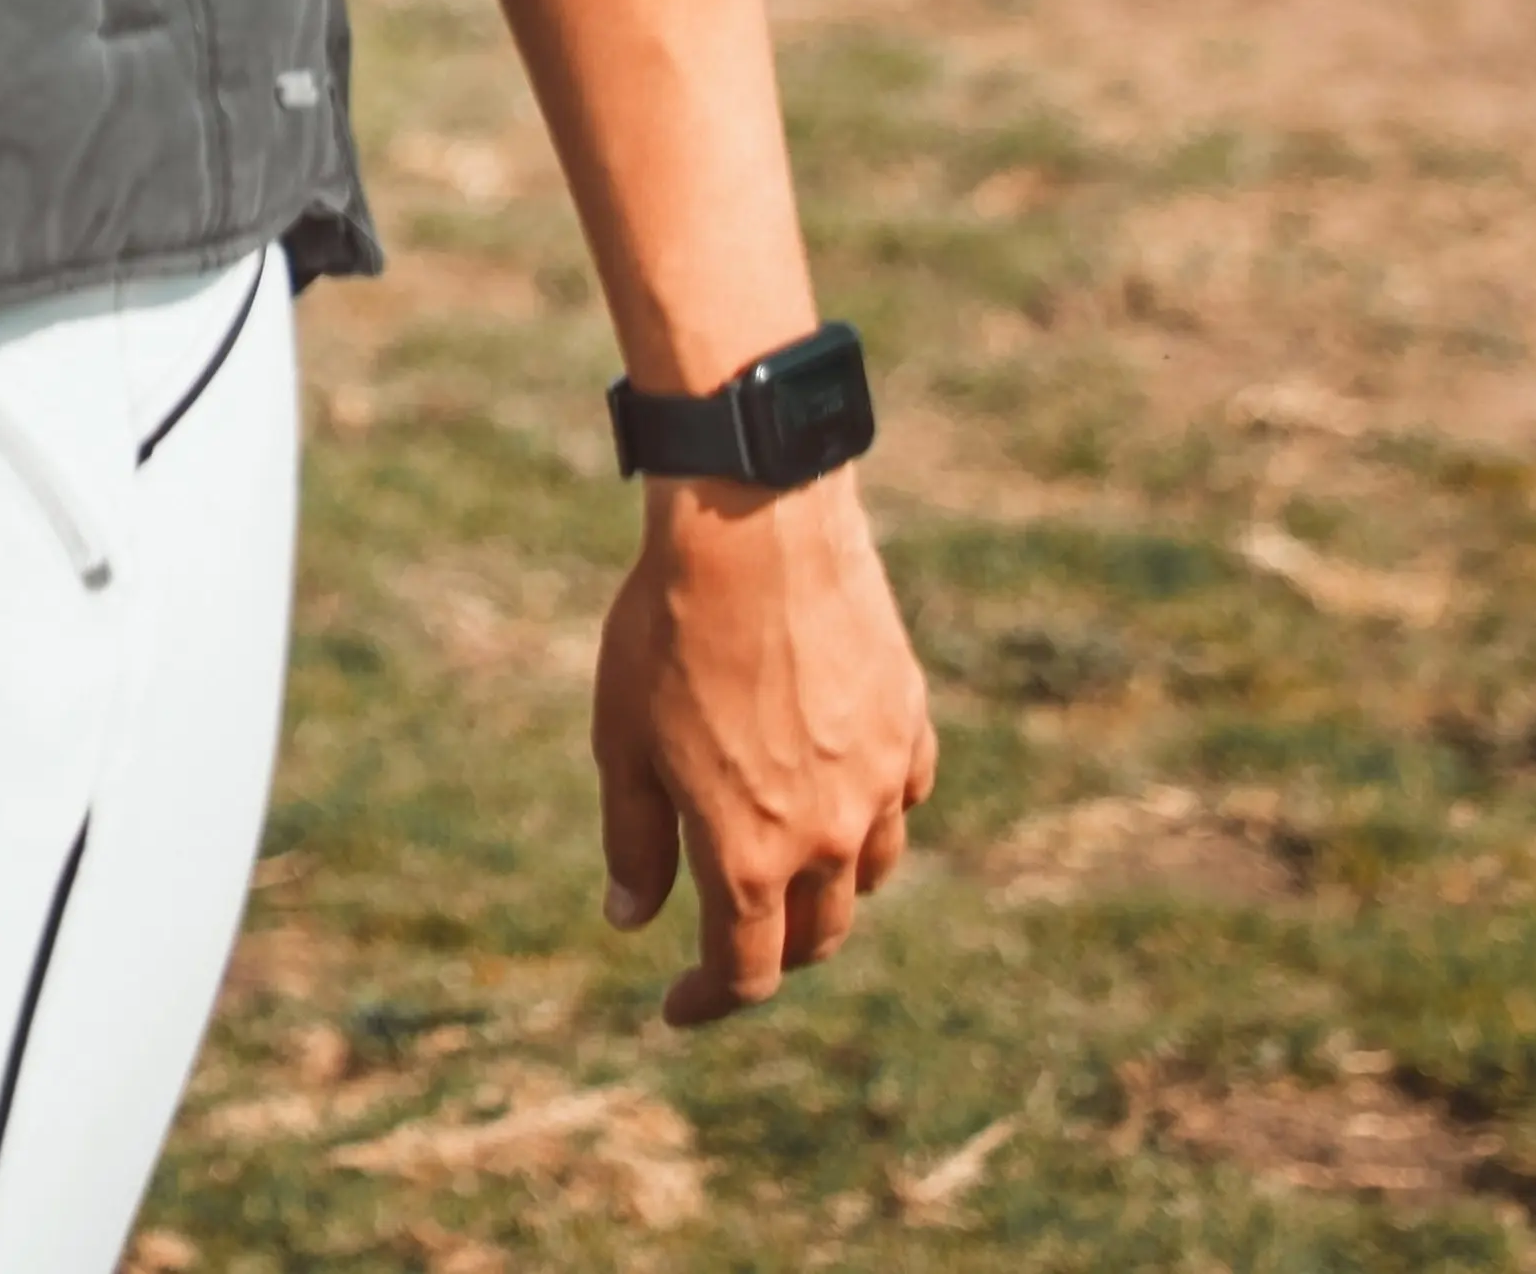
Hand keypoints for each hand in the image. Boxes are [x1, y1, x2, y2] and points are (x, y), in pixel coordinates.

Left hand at [595, 471, 935, 1026]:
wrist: (755, 530)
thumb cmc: (669, 633)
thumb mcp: (624, 743)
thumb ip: (636, 842)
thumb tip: (630, 919)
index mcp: (749, 855)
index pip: (745, 970)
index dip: (707, 1000)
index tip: (676, 1005)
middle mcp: (827, 836)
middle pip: (815, 935)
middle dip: (771, 953)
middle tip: (728, 941)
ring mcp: (881, 782)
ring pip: (867, 873)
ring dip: (827, 888)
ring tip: (785, 868)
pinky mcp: (911, 726)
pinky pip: (902, 799)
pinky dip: (872, 815)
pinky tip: (839, 792)